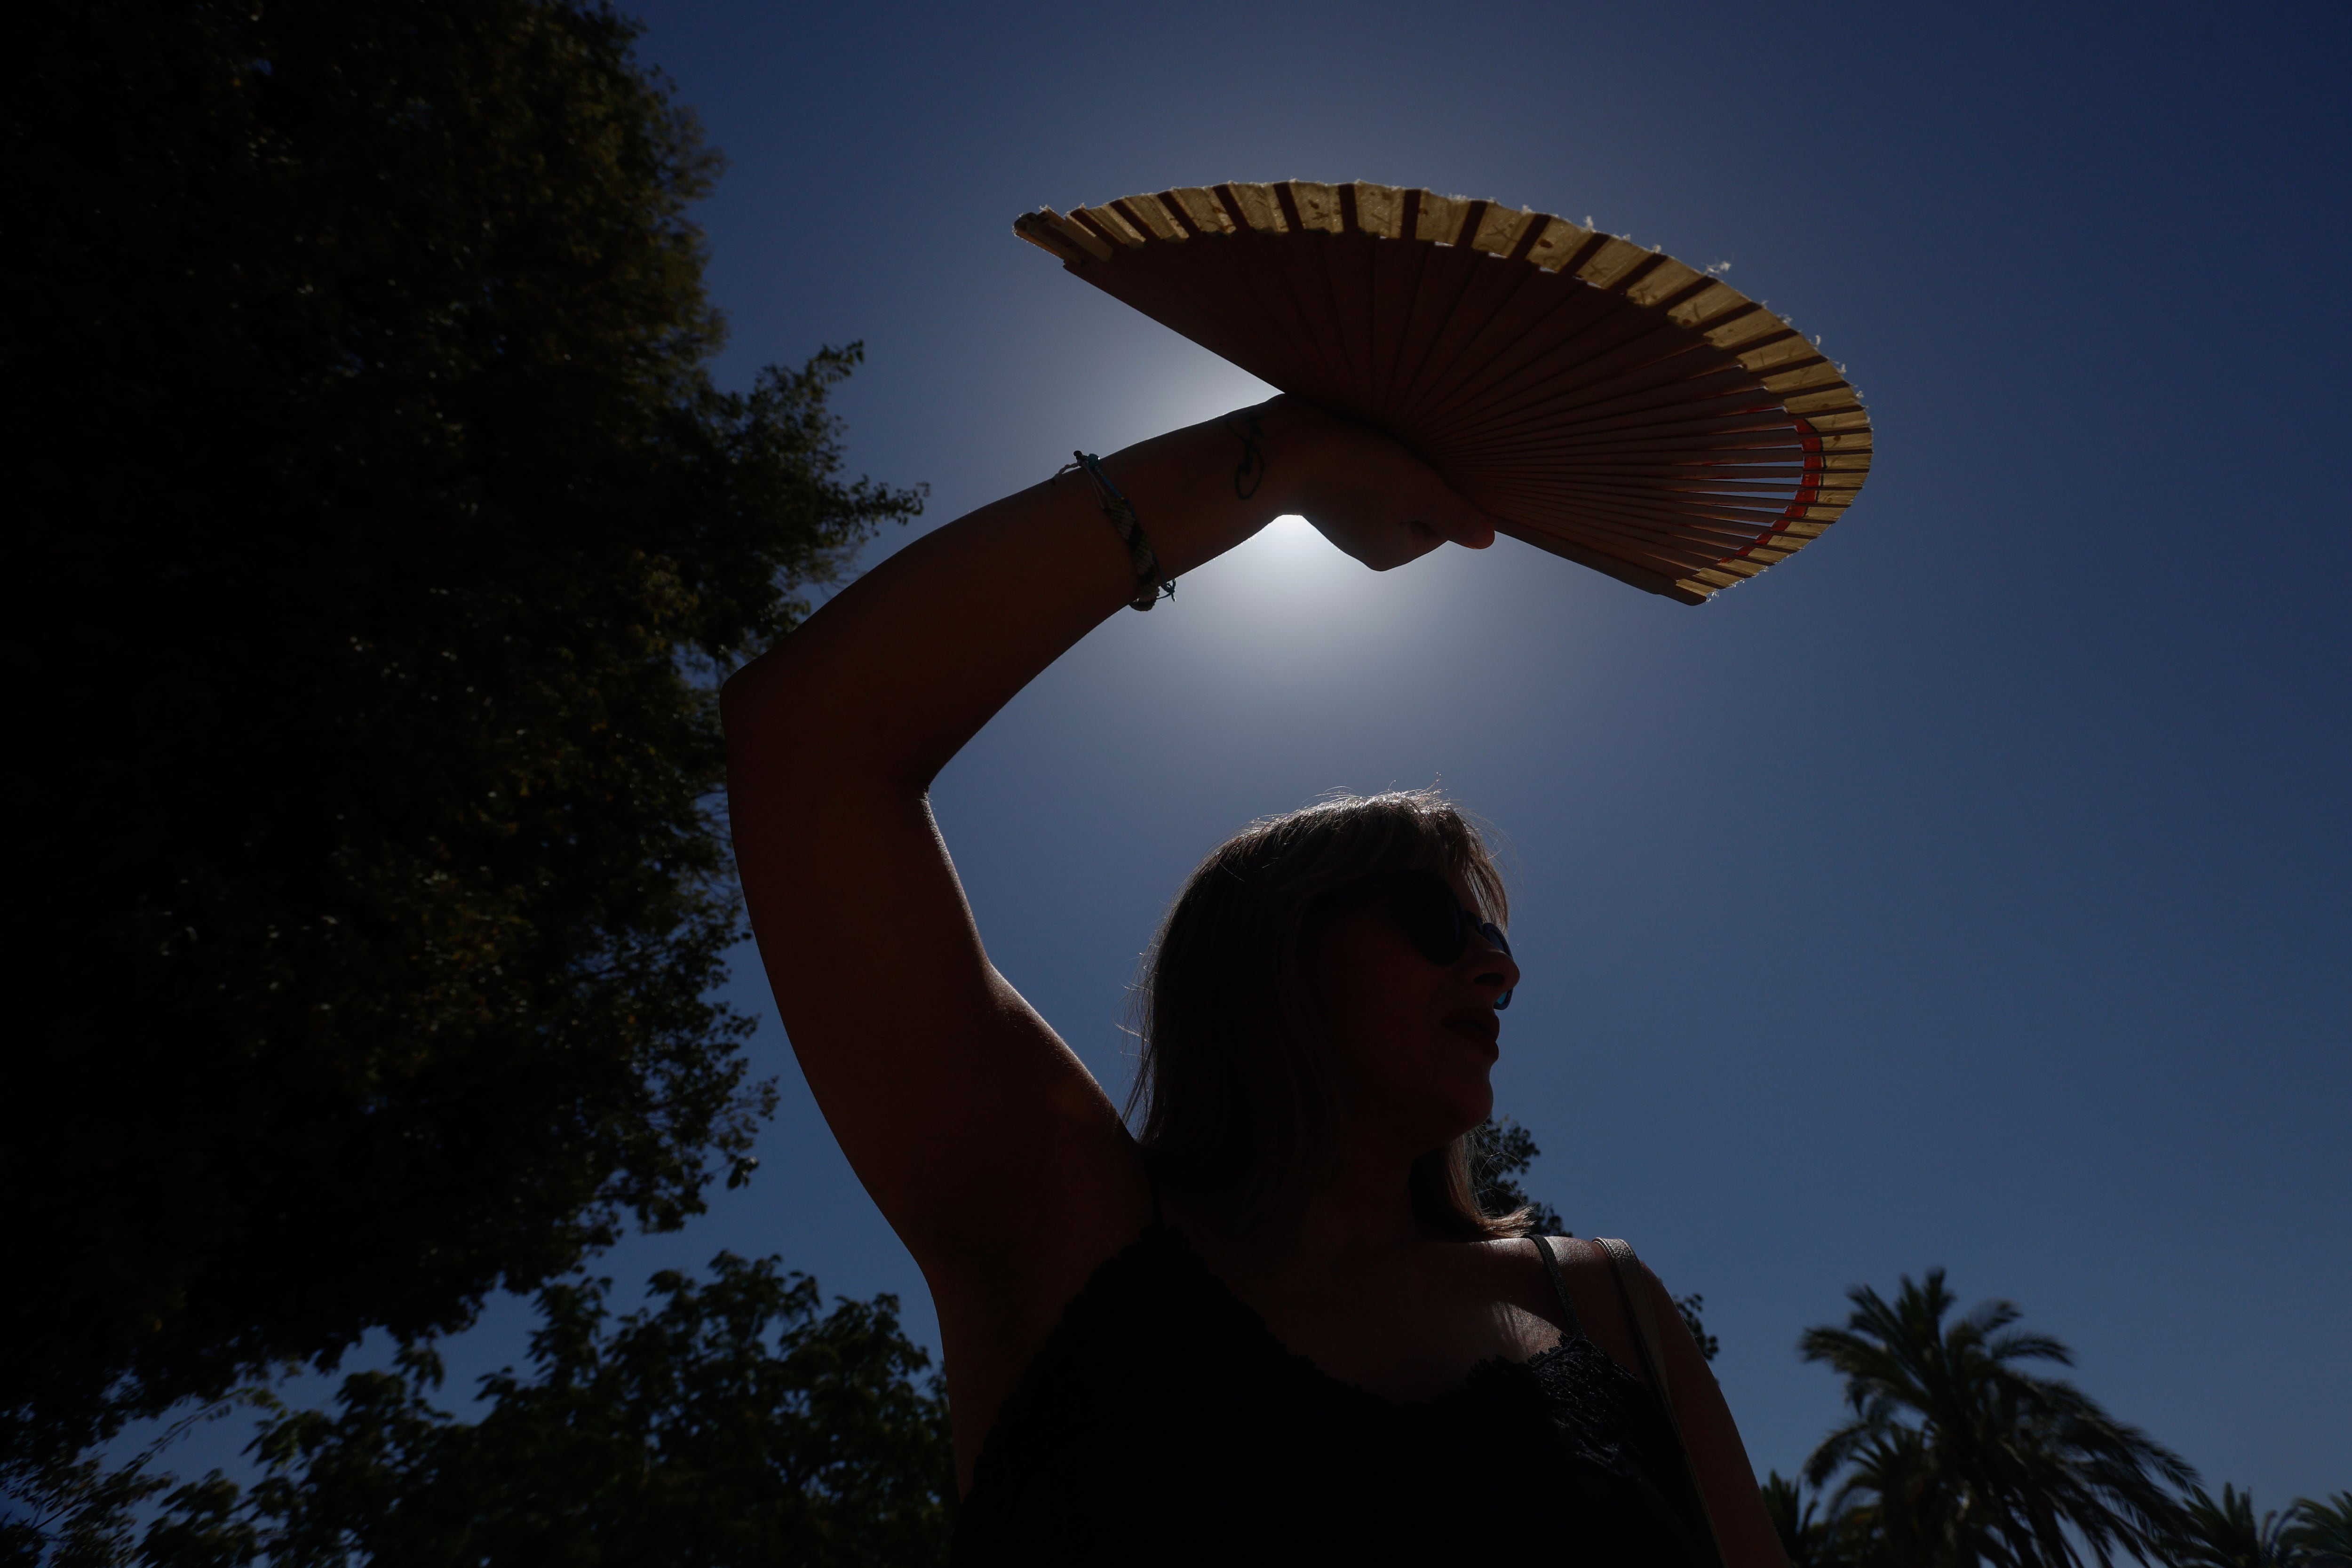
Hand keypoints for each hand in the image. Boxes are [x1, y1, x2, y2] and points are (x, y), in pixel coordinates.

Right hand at [1256, 396, 1499, 569]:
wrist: (1284, 446)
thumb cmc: (1356, 473)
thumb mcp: (1419, 492)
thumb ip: (1455, 516)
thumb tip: (1486, 540)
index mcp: (1390, 552)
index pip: (1441, 525)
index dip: (1443, 492)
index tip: (1431, 466)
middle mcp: (1366, 541)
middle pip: (1416, 506)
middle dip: (1419, 477)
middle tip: (1410, 452)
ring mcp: (1344, 514)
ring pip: (1391, 487)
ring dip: (1395, 463)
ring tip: (1385, 445)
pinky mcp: (1329, 487)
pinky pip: (1364, 473)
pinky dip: (1370, 457)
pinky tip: (1364, 442)